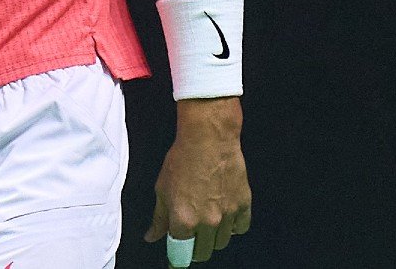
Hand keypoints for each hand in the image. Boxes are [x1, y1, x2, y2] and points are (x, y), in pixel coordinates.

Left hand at [145, 97, 250, 263]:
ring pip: (222, 243)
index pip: (180, 255)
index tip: (175, 260)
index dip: (176, 259)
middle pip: (203, 253)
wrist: (208, 138)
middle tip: (192, 238)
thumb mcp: (162, 189)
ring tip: (208, 223)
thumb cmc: (183, 158)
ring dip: (213, 238)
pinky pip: (241, 228)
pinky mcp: (243, 203)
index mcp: (183, 220)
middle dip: (195, 249)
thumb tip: (152, 236)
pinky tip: (226, 217)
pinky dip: (234, 227)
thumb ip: (159, 218)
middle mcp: (206, 222)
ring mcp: (227, 214)